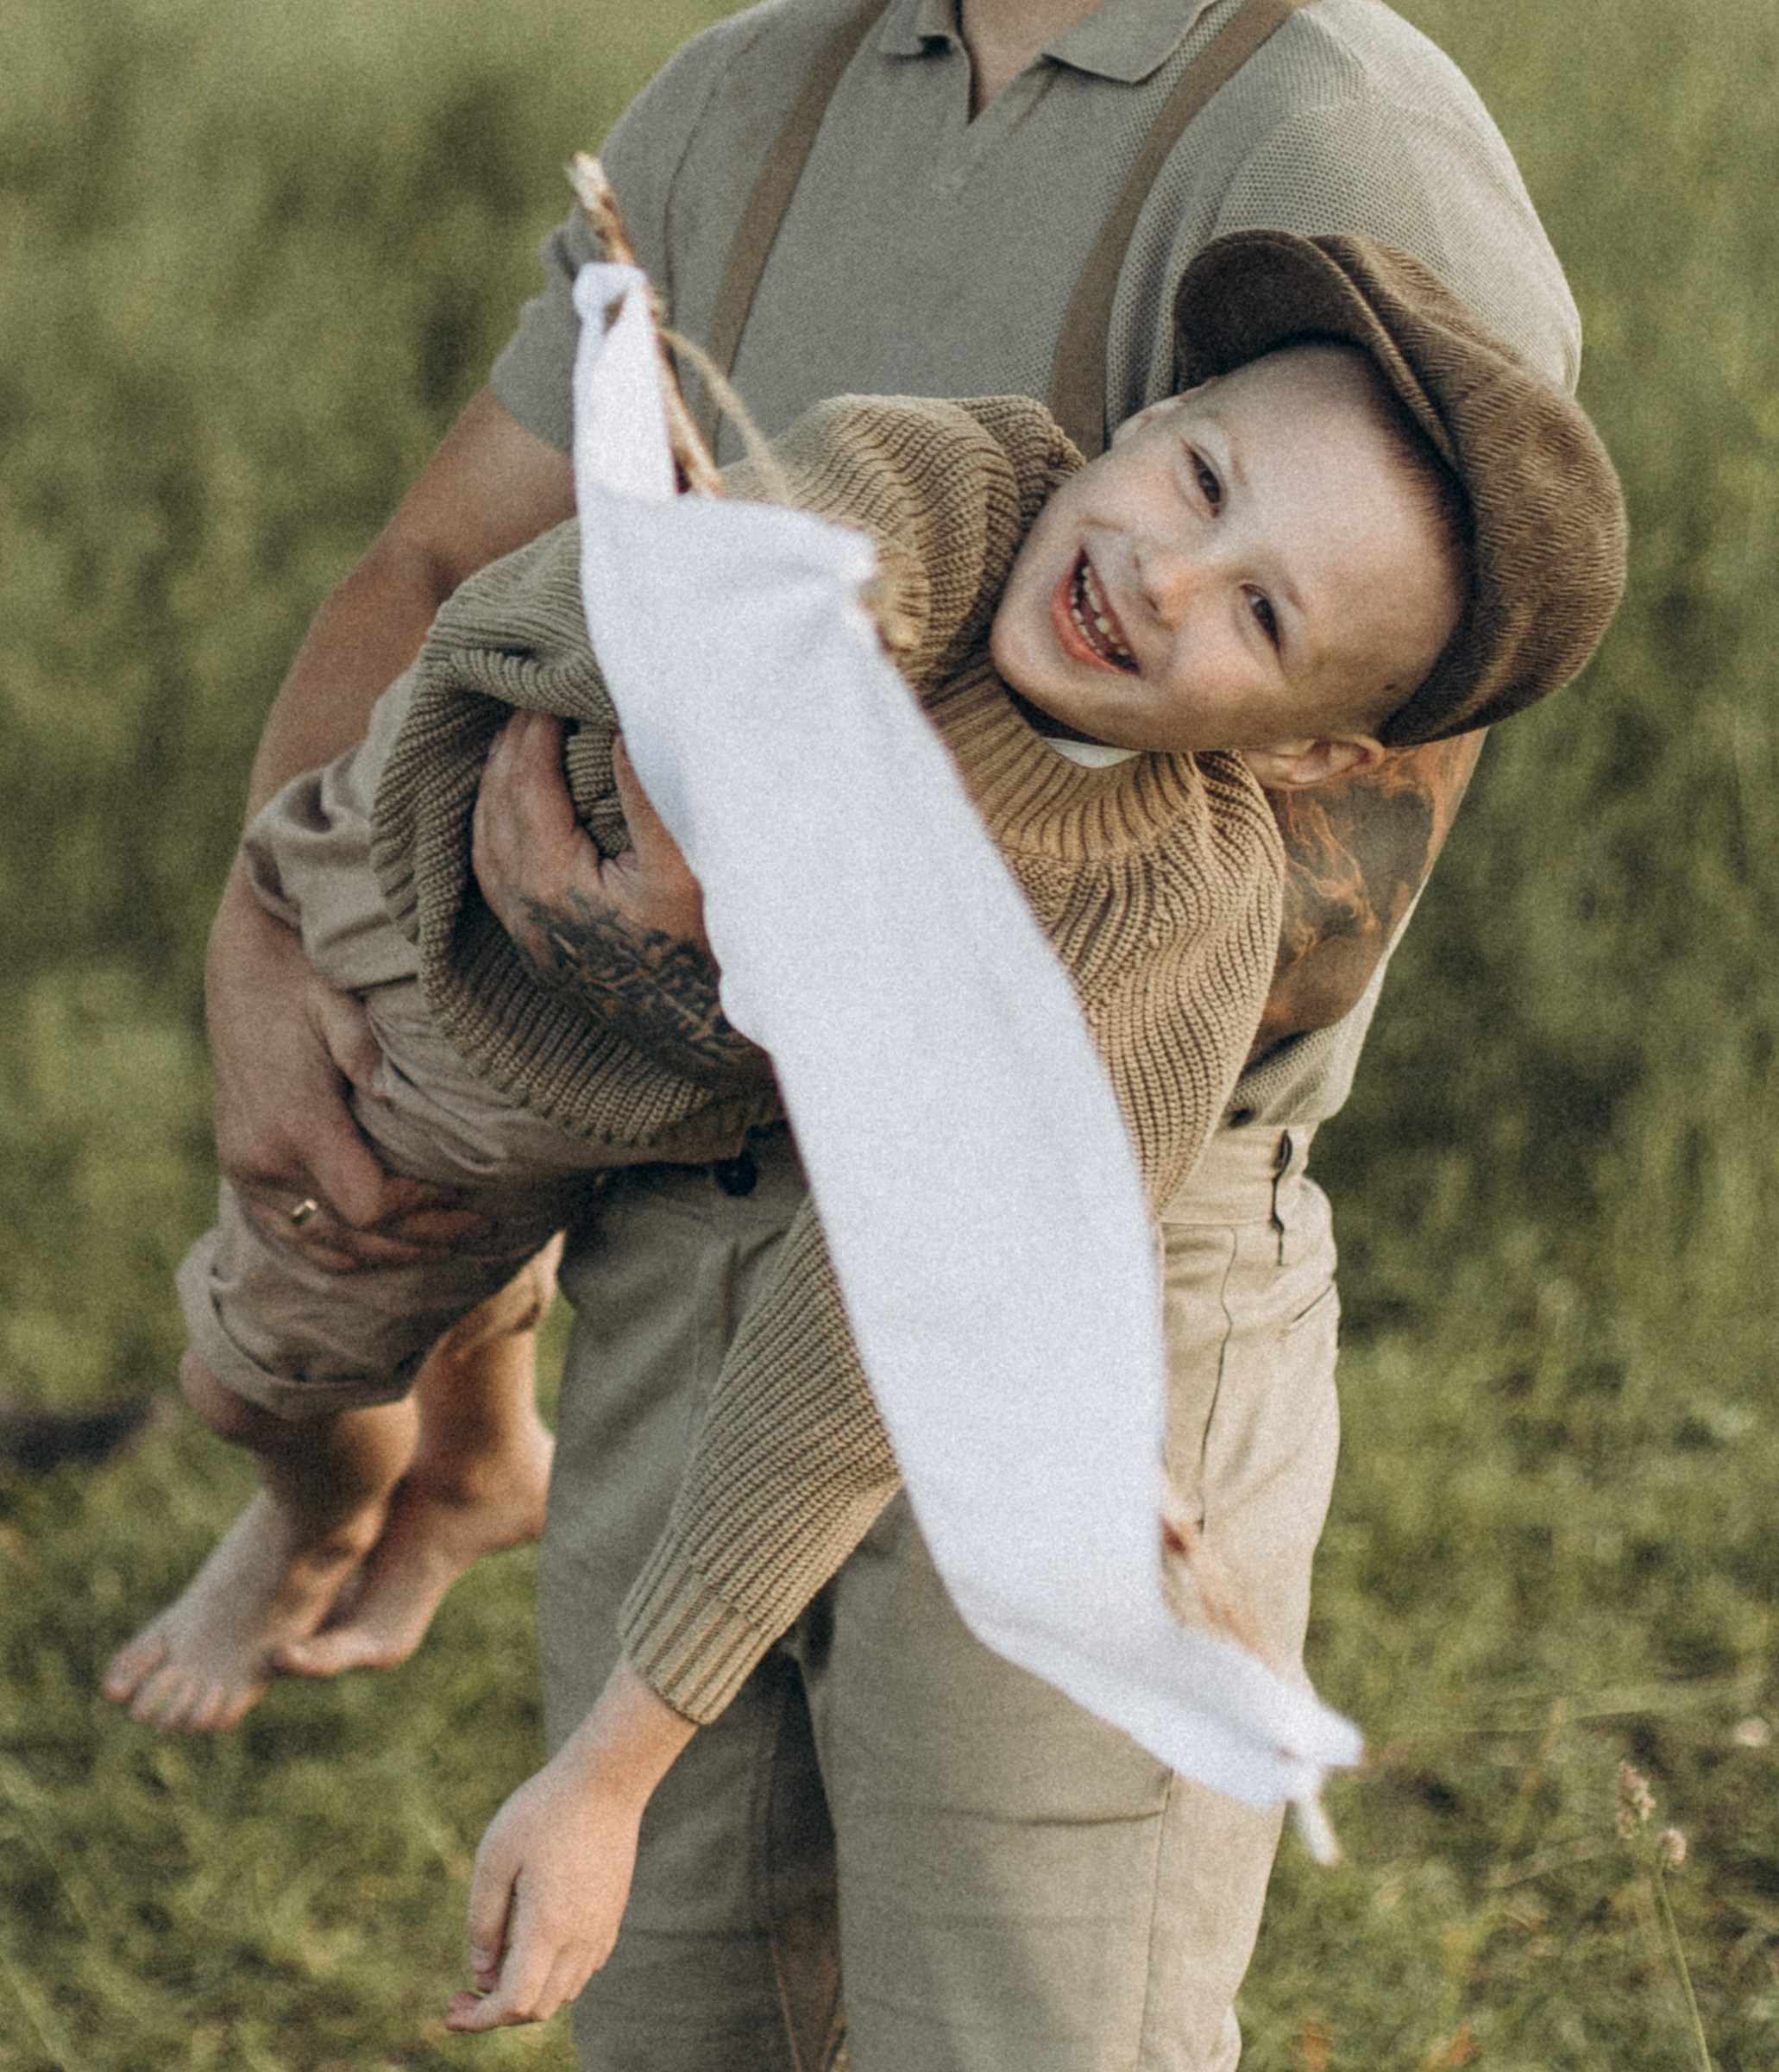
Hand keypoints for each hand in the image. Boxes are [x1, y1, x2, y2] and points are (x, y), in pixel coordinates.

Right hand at [207, 864, 487, 1269]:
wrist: (243, 959)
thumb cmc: (305, 974)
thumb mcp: (336, 998)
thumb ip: (363, 1047)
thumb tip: (393, 1092)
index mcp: (293, 1123)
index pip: (371, 1203)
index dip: (422, 1210)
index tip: (466, 1197)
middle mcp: (263, 1159)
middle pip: (353, 1233)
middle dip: (419, 1238)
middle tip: (477, 1232)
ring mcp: (246, 1170)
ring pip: (321, 1243)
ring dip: (385, 1254)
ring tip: (442, 1246)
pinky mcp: (240, 1167)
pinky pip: (289, 1232)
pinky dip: (338, 1249)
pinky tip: (381, 1249)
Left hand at [446, 1658, 695, 2032]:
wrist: (607, 1781)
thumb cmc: (545, 1811)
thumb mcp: (495, 1857)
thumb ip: (483, 1919)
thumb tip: (480, 1970)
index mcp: (548, 1928)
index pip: (513, 2002)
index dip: (478, 2019)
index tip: (450, 2010)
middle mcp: (580, 1939)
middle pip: (538, 2007)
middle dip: (497, 2011)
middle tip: (464, 1991)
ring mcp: (601, 1930)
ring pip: (562, 1993)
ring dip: (526, 1995)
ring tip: (495, 1967)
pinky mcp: (612, 1916)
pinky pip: (582, 1969)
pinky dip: (552, 1977)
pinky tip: (532, 1947)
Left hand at [472, 714, 770, 1087]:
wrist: (717, 1038)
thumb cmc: (713, 949)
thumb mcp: (688, 862)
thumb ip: (647, 788)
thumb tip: (620, 720)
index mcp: (552, 886)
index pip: (524, 786)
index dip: (534, 730)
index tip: (549, 687)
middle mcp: (526, 916)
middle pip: (494, 811)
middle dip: (507, 750)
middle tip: (527, 699)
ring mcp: (532, 941)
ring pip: (485, 848)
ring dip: (495, 790)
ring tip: (515, 743)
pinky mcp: (546, 958)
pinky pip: (498, 880)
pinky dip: (497, 832)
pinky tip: (515, 812)